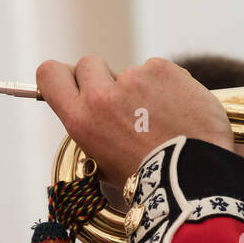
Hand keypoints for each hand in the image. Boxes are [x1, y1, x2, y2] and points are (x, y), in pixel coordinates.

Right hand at [36, 56, 234, 185]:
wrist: (193, 178)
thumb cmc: (151, 179)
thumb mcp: (105, 163)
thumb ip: (94, 130)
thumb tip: (93, 111)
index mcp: (82, 119)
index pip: (50, 74)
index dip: (62, 74)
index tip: (75, 82)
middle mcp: (102, 95)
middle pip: (89, 64)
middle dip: (104, 79)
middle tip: (126, 106)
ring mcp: (134, 78)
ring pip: (132, 72)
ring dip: (143, 90)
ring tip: (163, 121)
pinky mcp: (164, 70)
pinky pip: (160, 73)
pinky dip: (169, 88)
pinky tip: (180, 113)